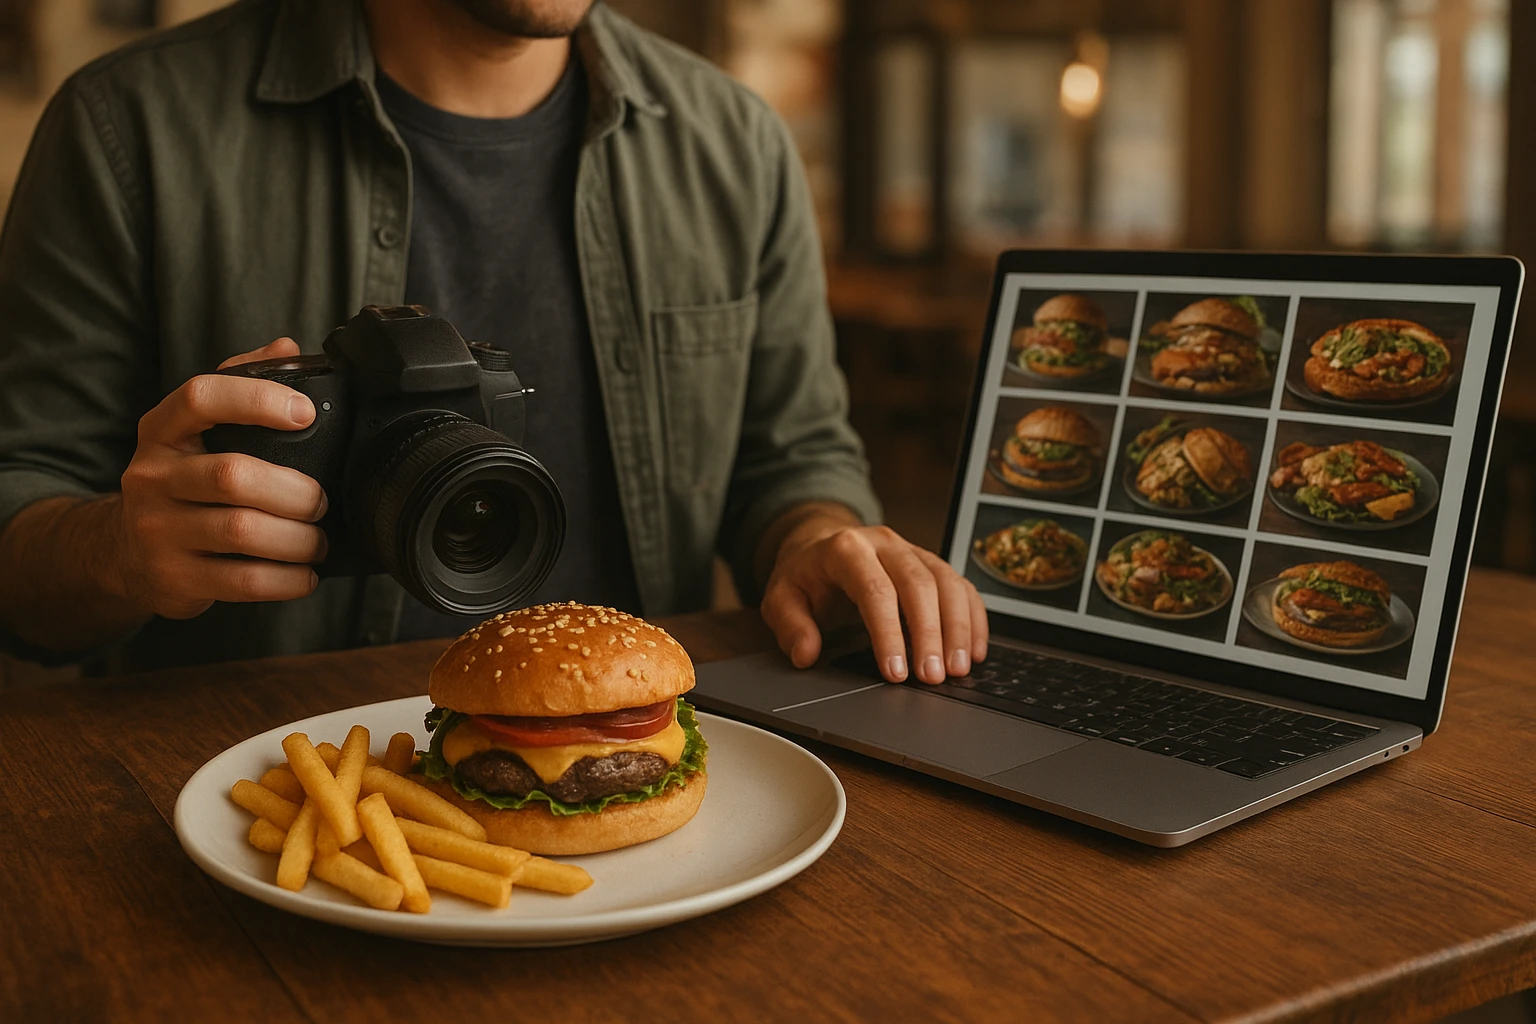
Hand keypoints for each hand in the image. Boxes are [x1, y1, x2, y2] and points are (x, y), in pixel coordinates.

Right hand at [112, 338, 327, 618]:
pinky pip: (242, 581)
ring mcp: (157, 529)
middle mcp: (152, 476)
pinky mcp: (173, 577)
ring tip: (318, 540)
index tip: (306, 413)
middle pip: (233, 476)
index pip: (201, 397)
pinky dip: (287, 580)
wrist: (123, 552)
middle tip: (322, 502)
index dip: (257, 401)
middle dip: (295, 491)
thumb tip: (289, 349)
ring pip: (242, 531)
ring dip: (298, 539)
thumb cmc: (183, 480)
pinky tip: (305, 574)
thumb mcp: (197, 430)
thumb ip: (240, 384)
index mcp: (162, 430)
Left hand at [760, 515, 988, 684]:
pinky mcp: (932, 562)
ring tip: (957, 670)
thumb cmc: (805, 576)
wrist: (820, 545)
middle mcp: (885, 544)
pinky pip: (962, 586)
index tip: (895, 672)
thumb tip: (806, 653)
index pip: (875, 591)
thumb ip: (790, 625)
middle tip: (932, 678)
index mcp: (846, 549)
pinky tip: (974, 650)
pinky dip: (973, 618)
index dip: (888, 633)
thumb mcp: (781, 597)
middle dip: (930, 635)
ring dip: (957, 629)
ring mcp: (913, 550)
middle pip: (919, 585)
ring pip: (947, 583)